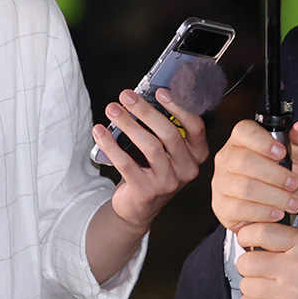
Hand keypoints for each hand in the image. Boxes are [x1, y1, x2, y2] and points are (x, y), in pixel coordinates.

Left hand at [92, 88, 208, 229]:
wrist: (138, 206)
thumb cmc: (151, 169)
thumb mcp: (164, 149)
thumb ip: (161, 127)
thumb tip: (142, 98)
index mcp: (197, 154)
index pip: (196, 126)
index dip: (179, 107)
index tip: (160, 91)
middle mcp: (187, 169)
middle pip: (169, 133)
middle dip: (145, 111)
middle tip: (127, 96)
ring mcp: (168, 182)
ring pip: (149, 146)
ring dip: (128, 124)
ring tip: (112, 110)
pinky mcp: (146, 192)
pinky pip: (126, 163)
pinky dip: (111, 145)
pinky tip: (100, 132)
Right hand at [211, 118, 297, 231]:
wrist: (271, 211)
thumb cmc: (281, 181)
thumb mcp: (297, 161)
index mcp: (242, 140)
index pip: (244, 131)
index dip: (262, 141)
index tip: (282, 153)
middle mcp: (226, 158)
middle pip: (244, 161)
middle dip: (275, 174)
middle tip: (294, 184)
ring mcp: (221, 182)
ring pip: (244, 187)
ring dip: (274, 196)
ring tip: (292, 203)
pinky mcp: (221, 206)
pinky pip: (239, 208)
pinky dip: (263, 212)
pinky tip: (277, 213)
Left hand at [235, 223, 297, 298]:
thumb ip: (289, 240)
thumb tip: (256, 239)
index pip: (260, 232)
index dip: (246, 235)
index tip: (247, 239)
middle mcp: (295, 268)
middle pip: (248, 262)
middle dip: (247, 262)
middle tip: (255, 264)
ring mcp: (292, 294)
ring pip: (248, 286)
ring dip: (251, 283)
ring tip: (262, 282)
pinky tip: (264, 297)